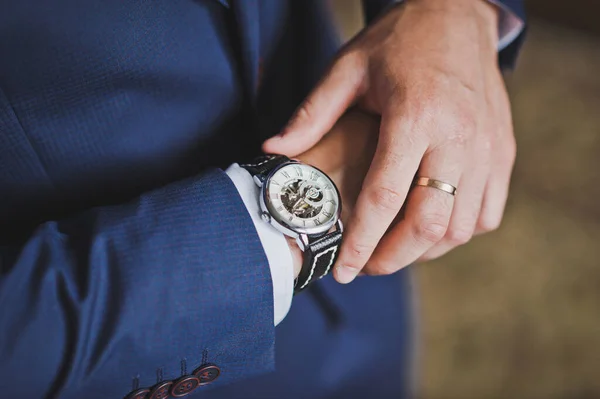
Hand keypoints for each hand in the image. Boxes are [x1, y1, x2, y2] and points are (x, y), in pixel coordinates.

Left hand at [266, 0, 515, 282]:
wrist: (458, 15)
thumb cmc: (398, 41)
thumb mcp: (348, 68)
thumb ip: (312, 114)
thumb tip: (273, 149)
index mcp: (415, 116)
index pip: (384, 197)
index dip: (361, 242)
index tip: (343, 272)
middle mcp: (458, 137)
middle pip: (429, 223)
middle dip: (394, 258)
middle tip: (367, 267)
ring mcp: (488, 148)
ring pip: (461, 226)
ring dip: (425, 250)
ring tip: (394, 249)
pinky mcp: (504, 152)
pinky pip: (487, 213)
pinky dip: (458, 232)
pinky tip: (431, 225)